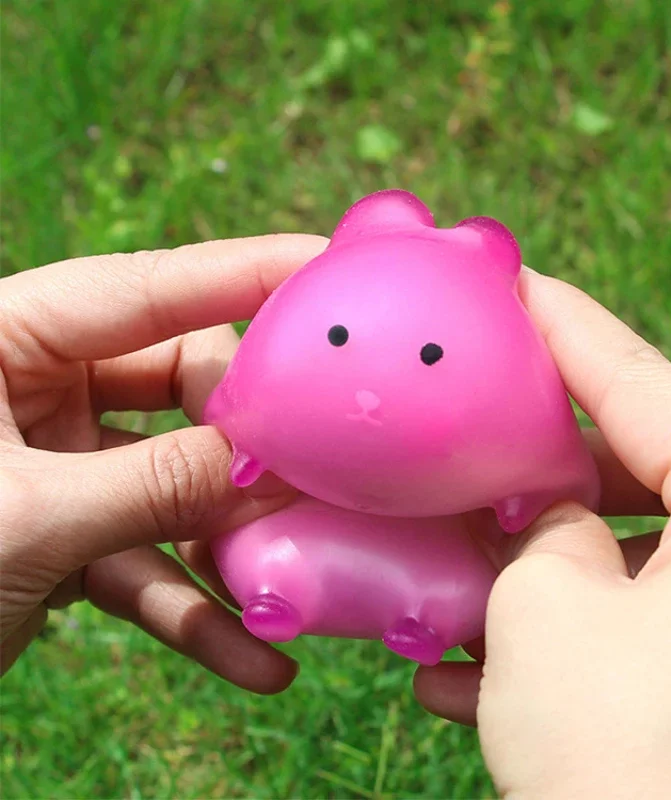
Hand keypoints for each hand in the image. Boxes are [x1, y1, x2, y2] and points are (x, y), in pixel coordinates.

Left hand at [0, 233, 326, 690]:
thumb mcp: (27, 521)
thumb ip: (162, 486)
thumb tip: (284, 468)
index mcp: (2, 341)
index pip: (147, 289)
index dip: (245, 274)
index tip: (329, 267)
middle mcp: (33, 388)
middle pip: (180, 386)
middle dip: (243, 441)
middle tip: (304, 477)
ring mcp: (54, 462)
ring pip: (172, 482)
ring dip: (228, 542)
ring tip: (295, 581)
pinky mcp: (65, 534)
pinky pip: (143, 560)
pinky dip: (192, 609)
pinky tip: (254, 658)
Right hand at [415, 272, 670, 797]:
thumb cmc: (632, 764)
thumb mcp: (548, 611)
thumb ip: (540, 531)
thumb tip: (541, 512)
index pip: (642, 382)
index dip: (562, 328)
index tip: (512, 283)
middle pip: (639, 466)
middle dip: (539, 459)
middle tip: (465, 425)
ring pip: (631, 550)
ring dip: (538, 562)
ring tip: (452, 557)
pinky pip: (642, 619)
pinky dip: (566, 629)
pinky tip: (471, 664)